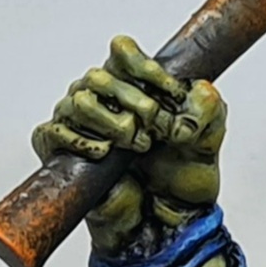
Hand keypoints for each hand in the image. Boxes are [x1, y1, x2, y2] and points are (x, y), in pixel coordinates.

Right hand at [32, 34, 225, 250]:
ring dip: (114, 124)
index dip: (146, 67)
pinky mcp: (58, 148)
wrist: (166, 215)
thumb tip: (199, 89)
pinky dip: (84, 142)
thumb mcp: (208, 137)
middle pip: (100, 75)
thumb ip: (210, 107)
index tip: (171, 93)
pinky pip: (55, 132)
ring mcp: (75, 120)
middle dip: (136, 102)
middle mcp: (99, 96)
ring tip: (137, 145)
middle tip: (157, 129)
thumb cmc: (179, 171)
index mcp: (131, 82)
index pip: (122, 51)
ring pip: (80, 101)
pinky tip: (107, 154)